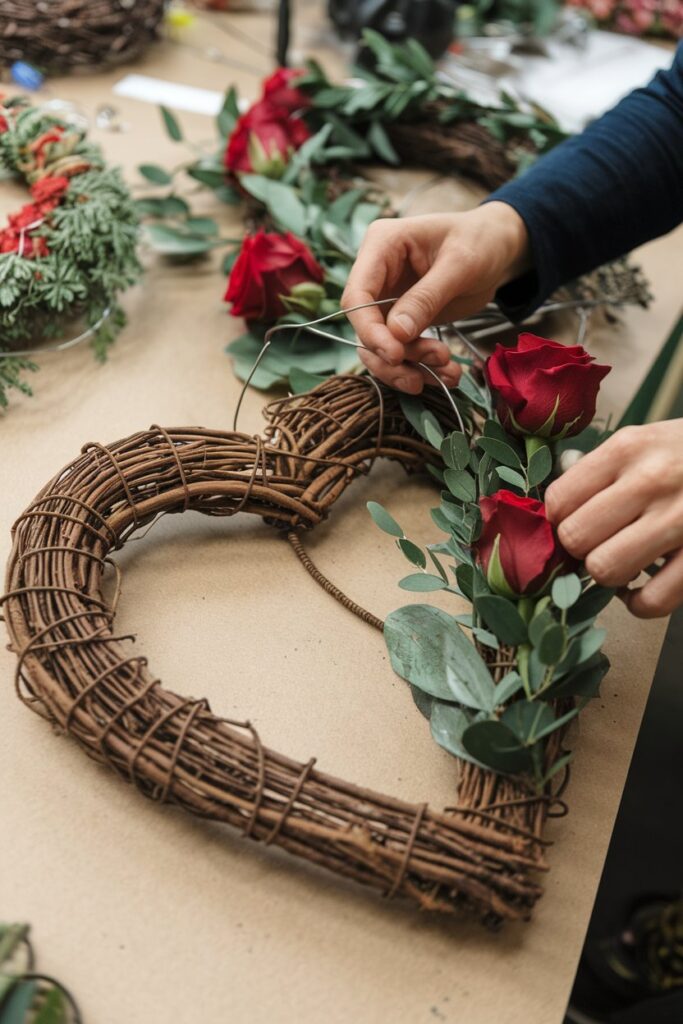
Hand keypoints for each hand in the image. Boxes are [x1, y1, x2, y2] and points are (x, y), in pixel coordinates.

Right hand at [342, 202, 529, 393]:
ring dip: (411, 367)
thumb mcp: (460, 265)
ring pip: (380, 347)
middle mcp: (377, 274)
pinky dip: (422, 368)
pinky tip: (448, 374)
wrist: (497, 249)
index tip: (396, 356)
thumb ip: (427, 298)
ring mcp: (388, 299)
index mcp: (381, 245)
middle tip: (435, 363)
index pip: (357, 296)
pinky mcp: (402, 320)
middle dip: (396, 355)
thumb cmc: (480, 242)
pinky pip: (402, 351)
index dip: (370, 331)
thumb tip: (397, 334)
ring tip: (448, 372)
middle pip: (366, 327)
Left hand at [545, 420, 682, 617]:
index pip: (559, 499)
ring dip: (607, 575)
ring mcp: (682, 520)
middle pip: (575, 537)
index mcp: (629, 448)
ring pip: (605, 569)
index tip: (571, 526)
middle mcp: (652, 480)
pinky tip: (643, 589)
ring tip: (622, 564)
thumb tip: (550, 512)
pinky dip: (639, 604)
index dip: (557, 522)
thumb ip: (601, 471)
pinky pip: (652, 601)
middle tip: (596, 546)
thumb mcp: (647, 442)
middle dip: (578, 550)